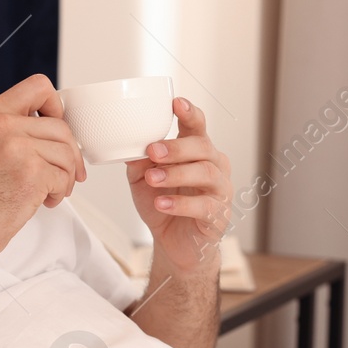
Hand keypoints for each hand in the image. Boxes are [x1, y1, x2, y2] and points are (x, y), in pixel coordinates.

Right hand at [0, 74, 85, 261]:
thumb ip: (13, 128)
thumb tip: (57, 126)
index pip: (39, 85)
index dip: (56, 106)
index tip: (57, 128)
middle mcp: (1, 124)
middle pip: (62, 126)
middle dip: (69, 154)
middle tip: (64, 174)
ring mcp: (16, 147)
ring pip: (67, 152)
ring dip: (65, 177)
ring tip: (49, 191)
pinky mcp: (31, 172)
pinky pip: (64, 176)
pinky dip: (60, 193)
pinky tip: (44, 201)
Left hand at [126, 97, 232, 274]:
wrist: (174, 244)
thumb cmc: (163, 205)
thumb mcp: (143, 179)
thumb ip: (139, 161)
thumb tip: (128, 143)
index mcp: (197, 151)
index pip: (197, 126)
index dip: (189, 113)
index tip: (176, 103)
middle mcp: (214, 166)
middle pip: (203, 147)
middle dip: (177, 147)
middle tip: (153, 151)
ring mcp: (220, 191)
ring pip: (206, 174)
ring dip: (177, 174)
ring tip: (154, 180)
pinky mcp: (219, 216)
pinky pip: (204, 206)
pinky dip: (181, 204)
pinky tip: (162, 203)